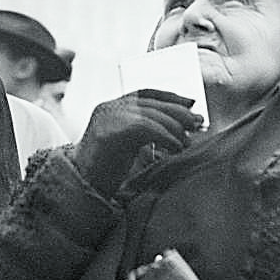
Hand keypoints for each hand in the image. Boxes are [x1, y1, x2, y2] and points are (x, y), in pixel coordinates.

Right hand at [71, 89, 202, 197]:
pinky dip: (164, 136)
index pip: (145, 93)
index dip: (170, 96)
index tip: (191, 103)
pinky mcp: (108, 130)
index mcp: (113, 107)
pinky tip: (175, 146)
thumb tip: (181, 126)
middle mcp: (109, 107)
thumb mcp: (130, 145)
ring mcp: (107, 117)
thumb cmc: (106, 170)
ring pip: (149, 113)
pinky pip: (144, 127)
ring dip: (174, 126)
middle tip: (198, 122)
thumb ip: (147, 131)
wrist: (81, 186)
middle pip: (151, 101)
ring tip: (187, 140)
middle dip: (178, 111)